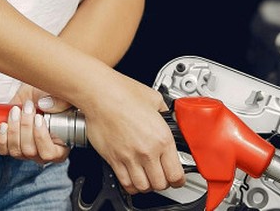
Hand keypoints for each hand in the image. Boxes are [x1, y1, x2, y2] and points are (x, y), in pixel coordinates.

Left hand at [0, 84, 71, 164]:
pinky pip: (2, 149)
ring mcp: (24, 151)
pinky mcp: (9, 146)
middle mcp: (41, 152)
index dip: (42, 138)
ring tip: (16, 111)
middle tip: (27, 108)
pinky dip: (1, 138)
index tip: (39, 118)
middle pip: (30, 151)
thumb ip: (60, 101)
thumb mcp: (59, 96)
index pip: (50, 154)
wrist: (32, 94)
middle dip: (26, 127)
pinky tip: (3, 125)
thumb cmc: (48, 97)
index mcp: (59, 147)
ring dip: (13, 130)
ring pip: (16, 150)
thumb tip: (45, 105)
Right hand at [81, 74, 184, 194]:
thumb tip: (168, 116)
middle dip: (164, 183)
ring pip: (143, 187)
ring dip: (147, 185)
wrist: (101, 94)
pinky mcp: (113, 159)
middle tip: (163, 177)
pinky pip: (125, 182)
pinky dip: (131, 185)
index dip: (179, 179)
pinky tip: (133, 178)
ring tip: (148, 178)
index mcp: (162, 138)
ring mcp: (129, 157)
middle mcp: (147, 151)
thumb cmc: (124, 93)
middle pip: (160, 184)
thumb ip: (165, 112)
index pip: (176, 173)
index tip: (178, 178)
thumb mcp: (155, 99)